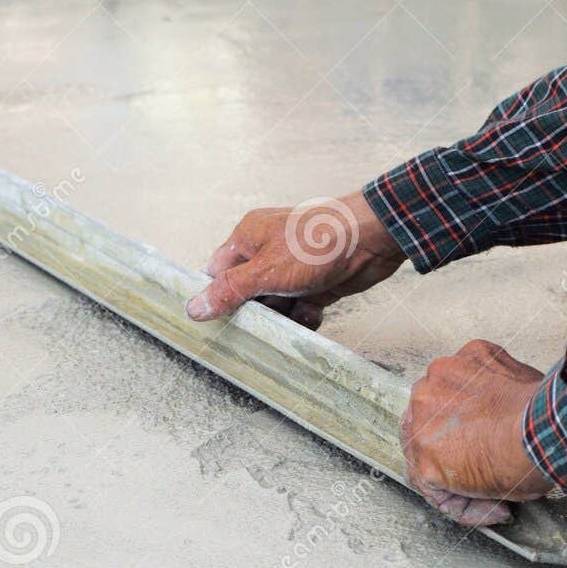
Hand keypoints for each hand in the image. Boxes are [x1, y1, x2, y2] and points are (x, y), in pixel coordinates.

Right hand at [185, 190, 404, 328]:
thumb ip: (230, 291)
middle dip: (253, 313)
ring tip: (288, 321)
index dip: (216, 297)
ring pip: (275, 305)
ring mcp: (293, 270)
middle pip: (246, 294)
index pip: (218, 272)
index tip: (215, 322)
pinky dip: (304, 318)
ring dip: (281, 319)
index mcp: (248, 238)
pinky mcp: (316, 285)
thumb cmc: (317, 242)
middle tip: (256, 329)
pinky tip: (311, 315)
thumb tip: (194, 308)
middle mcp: (268, 252)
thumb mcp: (265, 271)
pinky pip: (299, 309)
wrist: (372, 239)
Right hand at [400, 340, 554, 526]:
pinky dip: (482, 379)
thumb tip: (465, 487)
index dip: (445, 475)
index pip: (421, 467)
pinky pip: (469, 368)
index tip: (465, 480)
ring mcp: (442, 377)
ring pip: (442, 391)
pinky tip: (502, 393)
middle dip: (446, 436)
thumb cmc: (523, 464)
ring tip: (491, 415)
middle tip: (474, 445)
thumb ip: (461, 488)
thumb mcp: (485, 496)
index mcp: (422, 455)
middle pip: (424, 425)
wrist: (549, 429)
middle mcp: (421, 412)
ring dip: (458, 402)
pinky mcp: (470, 354)